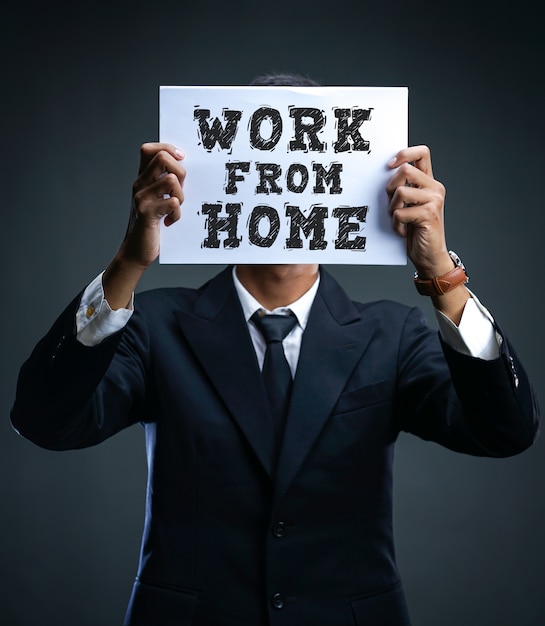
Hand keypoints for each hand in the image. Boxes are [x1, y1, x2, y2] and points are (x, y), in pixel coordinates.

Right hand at [122, 142, 185, 268]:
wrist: (136, 251)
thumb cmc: (152, 226)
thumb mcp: (157, 200)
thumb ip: (166, 184)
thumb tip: (185, 169)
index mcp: (142, 179)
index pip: (149, 149)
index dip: (167, 148)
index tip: (181, 160)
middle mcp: (139, 185)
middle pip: (162, 158)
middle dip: (180, 171)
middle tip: (181, 190)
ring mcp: (141, 198)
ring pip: (171, 180)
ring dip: (180, 195)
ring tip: (175, 209)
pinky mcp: (147, 213)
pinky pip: (173, 203)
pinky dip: (177, 214)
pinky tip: (170, 222)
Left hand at [386, 145, 452, 277]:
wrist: (430, 256)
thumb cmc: (415, 232)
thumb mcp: (408, 206)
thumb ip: (403, 189)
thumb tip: (385, 175)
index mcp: (429, 183)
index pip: (421, 153)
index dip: (404, 153)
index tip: (389, 165)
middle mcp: (434, 188)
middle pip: (405, 170)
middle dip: (390, 188)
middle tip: (393, 205)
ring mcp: (434, 200)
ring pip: (400, 192)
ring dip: (393, 209)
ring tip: (400, 221)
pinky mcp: (429, 214)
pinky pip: (400, 212)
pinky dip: (396, 224)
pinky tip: (404, 231)